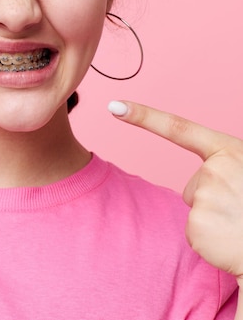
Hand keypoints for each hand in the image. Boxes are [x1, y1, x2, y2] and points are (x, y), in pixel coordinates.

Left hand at [109, 101, 242, 277]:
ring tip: (241, 225)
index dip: (144, 116)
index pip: (178, 128)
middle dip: (213, 199)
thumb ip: (226, 167)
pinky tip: (231, 239)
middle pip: (194, 185)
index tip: (116, 106)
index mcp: (229, 152)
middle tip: (242, 210)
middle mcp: (214, 170)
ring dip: (214, 219)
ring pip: (195, 208)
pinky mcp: (196, 224)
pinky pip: (194, 230)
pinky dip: (210, 238)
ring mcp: (204, 197)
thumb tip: (208, 178)